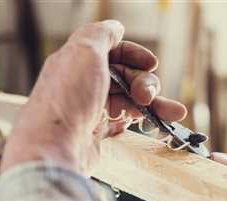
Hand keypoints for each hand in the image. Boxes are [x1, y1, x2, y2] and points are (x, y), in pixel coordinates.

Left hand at [0, 20, 185, 175]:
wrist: (55, 147)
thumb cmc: (66, 100)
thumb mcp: (84, 52)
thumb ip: (101, 34)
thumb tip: (115, 27)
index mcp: (79, 62)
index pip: (113, 52)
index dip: (134, 55)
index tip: (151, 63)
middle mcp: (85, 84)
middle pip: (126, 76)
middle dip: (144, 83)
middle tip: (146, 96)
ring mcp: (92, 109)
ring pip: (130, 99)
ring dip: (154, 103)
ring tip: (171, 112)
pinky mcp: (97, 132)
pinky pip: (126, 120)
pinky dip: (144, 120)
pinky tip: (159, 121)